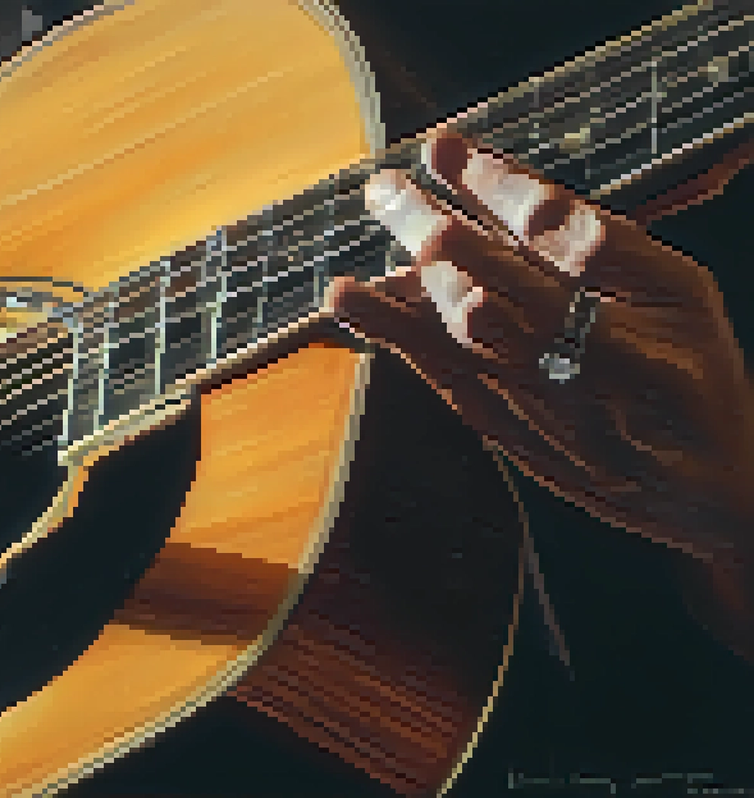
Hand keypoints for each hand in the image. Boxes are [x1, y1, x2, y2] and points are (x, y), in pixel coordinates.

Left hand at [328, 132, 753, 563]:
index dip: (500, 190)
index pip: (563, 240)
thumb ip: (600, 244)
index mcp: (649, 323)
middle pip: (502, 287)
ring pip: (461, 340)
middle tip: (383, 188)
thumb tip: (511, 192)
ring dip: (397, 296)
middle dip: (433, 232)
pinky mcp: (509, 432)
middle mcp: (591, 370)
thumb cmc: (689, 370)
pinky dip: (394, 334)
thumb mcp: (679, 295)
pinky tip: (350, 299)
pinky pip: (443, 376)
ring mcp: (544, 408)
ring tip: (346, 266)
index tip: (445, 147)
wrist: (702, 489)